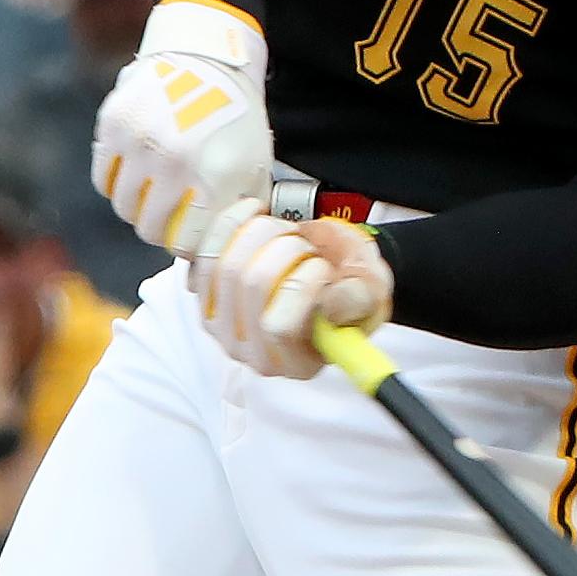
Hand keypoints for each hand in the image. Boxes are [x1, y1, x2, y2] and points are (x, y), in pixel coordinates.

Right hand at [93, 0, 273, 257]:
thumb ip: (241, 213)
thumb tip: (223, 259)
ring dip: (137, 207)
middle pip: (149, 230)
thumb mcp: (253, 166)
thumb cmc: (234, 120)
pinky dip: (117, 182)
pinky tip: (135, 172)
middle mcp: (174, 162)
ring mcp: (140, 142)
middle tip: (170, 217)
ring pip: (123, 207)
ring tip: (154, 193)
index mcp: (213, 177)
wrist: (207, 59)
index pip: (185, 244)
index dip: (187, 247)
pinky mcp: (114, 125)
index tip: (190, 239)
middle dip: (160, 230)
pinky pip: (103, 178)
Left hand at [196, 214, 387, 380]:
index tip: (324, 265)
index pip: (279, 327)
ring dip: (263, 233)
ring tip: (287, 233)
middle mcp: (252, 352)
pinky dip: (232, 223)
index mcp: (297, 362)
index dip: (303, 284)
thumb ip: (359, 297)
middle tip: (308, 244)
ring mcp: (221, 326)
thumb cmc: (349, 284)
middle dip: (287, 248)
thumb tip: (330, 306)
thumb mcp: (372, 291)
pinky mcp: (204, 294)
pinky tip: (256, 213)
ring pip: (227, 265)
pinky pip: (206, 251)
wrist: (328, 265)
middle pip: (251, 286)